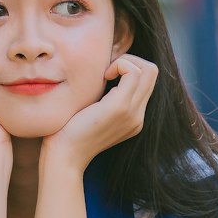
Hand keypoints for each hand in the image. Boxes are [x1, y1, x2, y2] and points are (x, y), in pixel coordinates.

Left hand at [42, 54, 157, 169]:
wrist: (64, 156)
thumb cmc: (69, 133)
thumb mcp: (93, 112)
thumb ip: (104, 98)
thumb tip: (103, 74)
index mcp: (133, 118)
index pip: (148, 81)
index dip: (130, 67)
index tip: (106, 74)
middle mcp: (138, 116)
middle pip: (152, 73)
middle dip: (130, 61)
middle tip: (106, 70)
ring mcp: (132, 112)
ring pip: (148, 70)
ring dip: (125, 62)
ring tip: (104, 74)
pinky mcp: (120, 107)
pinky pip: (133, 72)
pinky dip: (119, 65)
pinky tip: (102, 77)